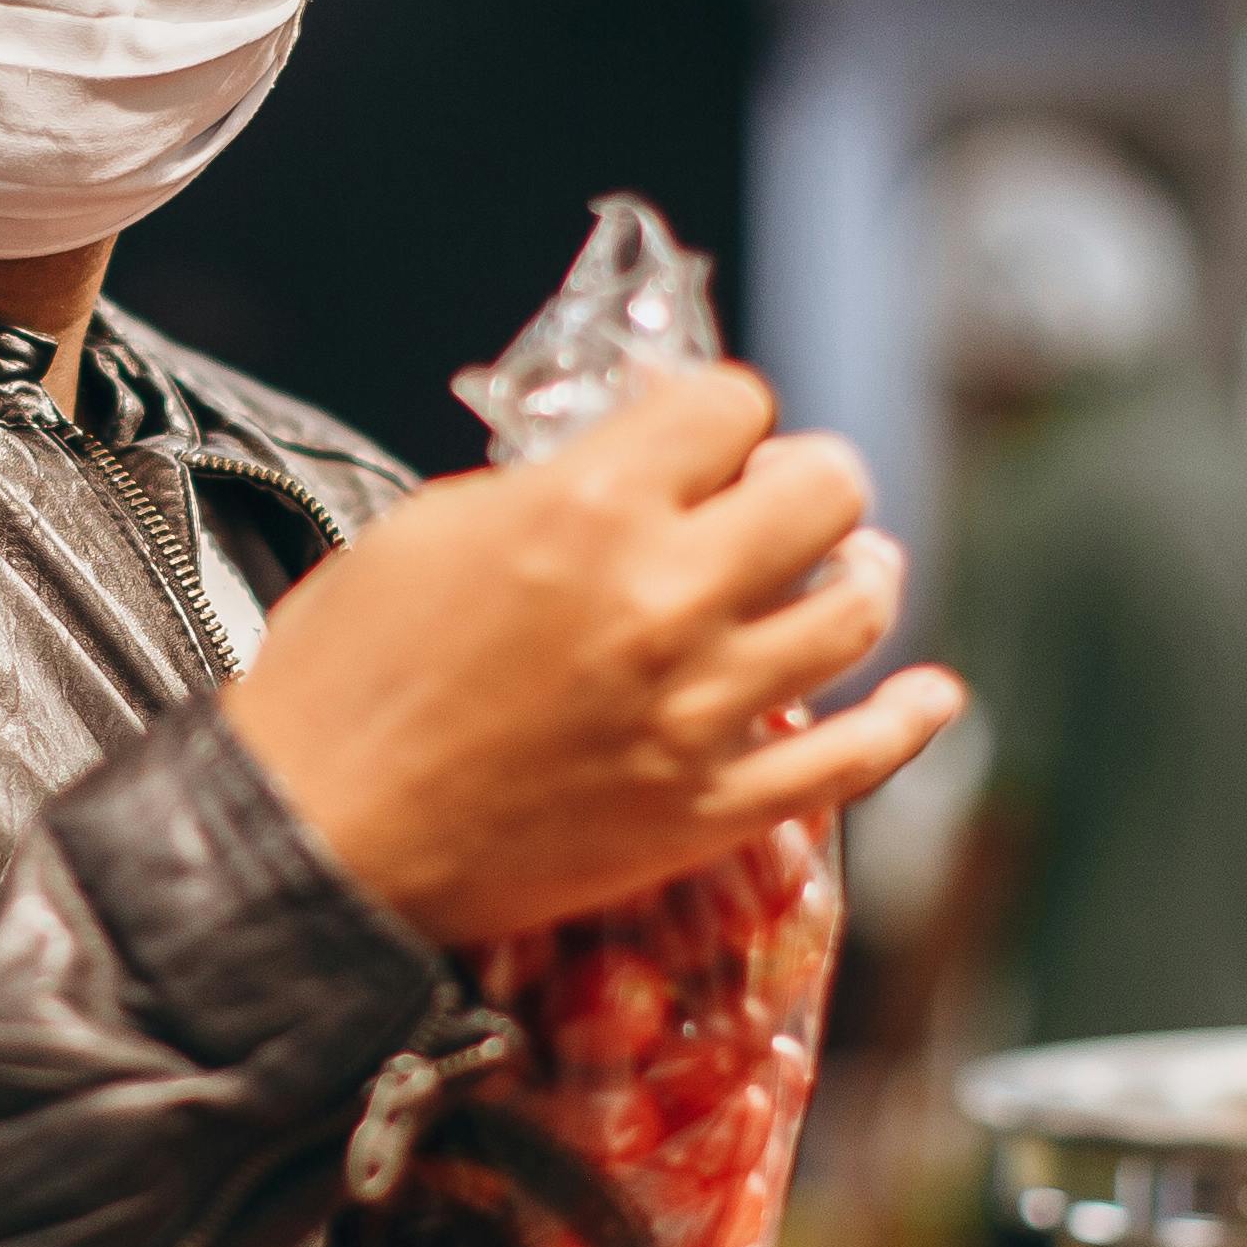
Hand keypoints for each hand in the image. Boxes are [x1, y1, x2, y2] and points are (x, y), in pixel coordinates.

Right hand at [220, 362, 963, 944]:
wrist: (315, 843)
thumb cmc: (344, 677)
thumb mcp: (431, 525)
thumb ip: (555, 481)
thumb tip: (635, 460)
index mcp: (589, 506)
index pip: (730, 403)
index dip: (716, 414)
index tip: (697, 440)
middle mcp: (666, 598)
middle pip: (826, 487)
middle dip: (805, 478)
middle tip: (776, 499)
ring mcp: (701, 712)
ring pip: (858, 609)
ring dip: (860, 575)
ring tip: (846, 570)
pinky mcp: (710, 812)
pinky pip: (857, 758)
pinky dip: (909, 719)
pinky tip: (931, 694)